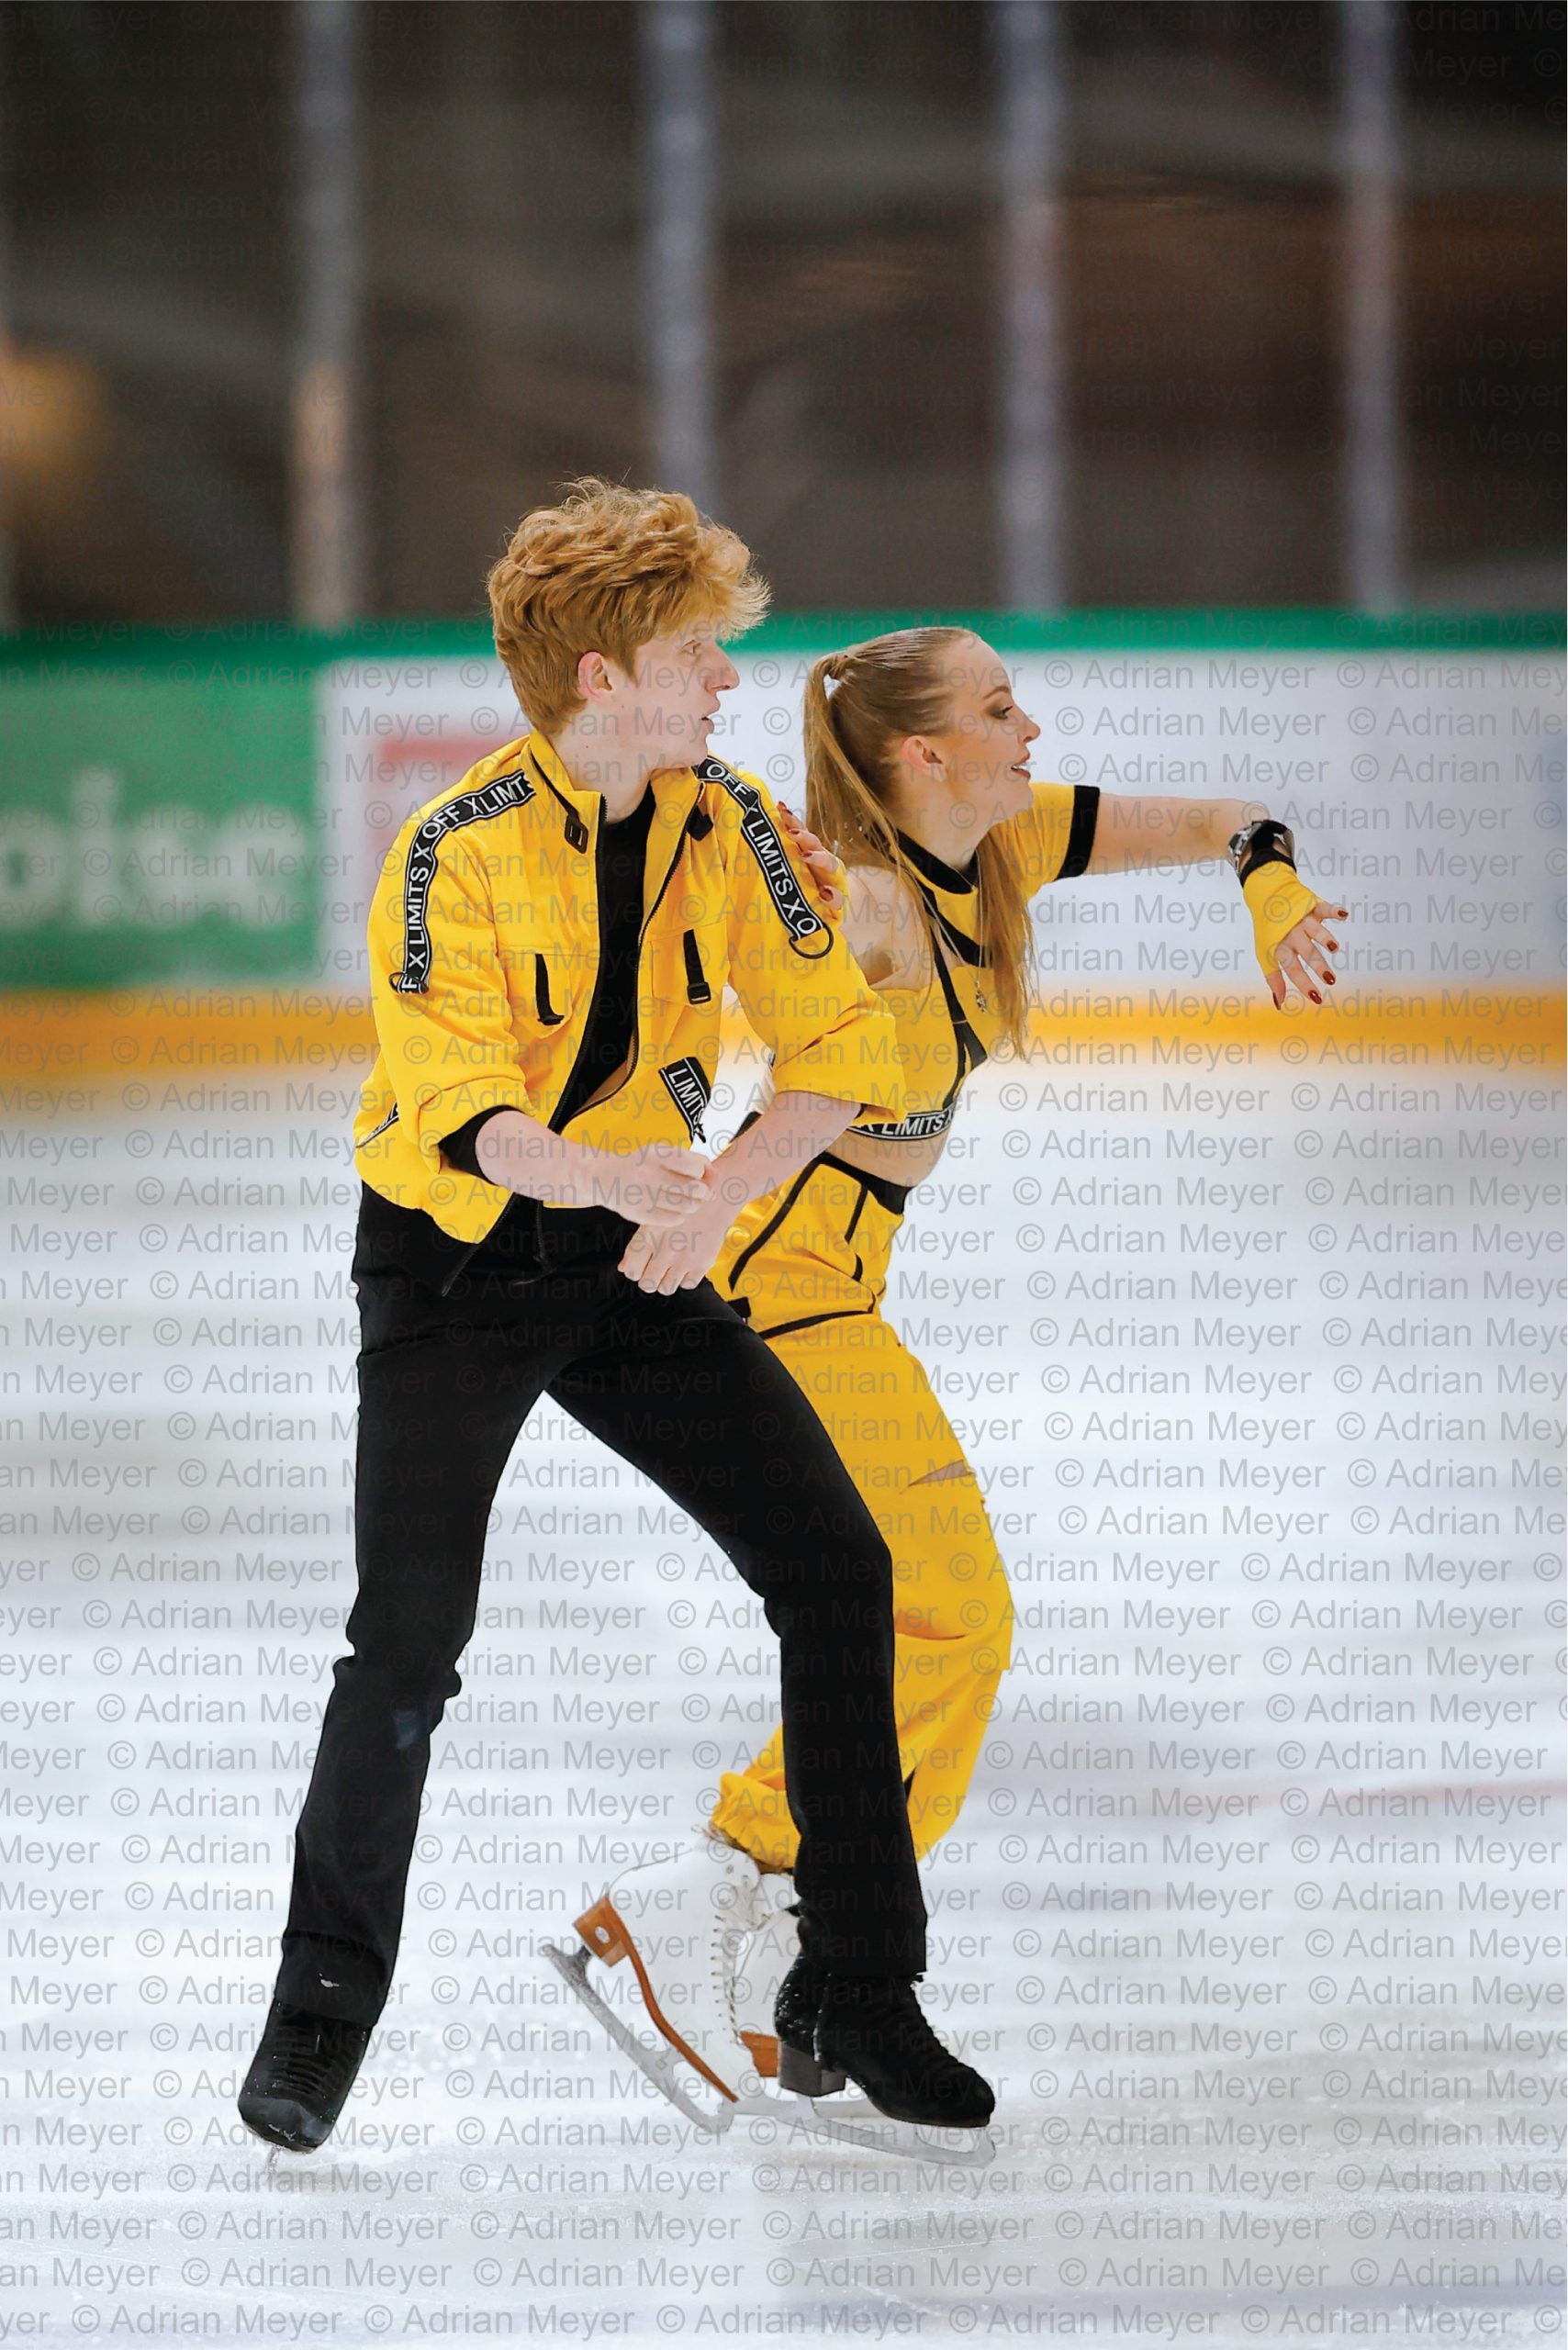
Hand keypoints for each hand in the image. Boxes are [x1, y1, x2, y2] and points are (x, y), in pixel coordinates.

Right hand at [587, 1141, 709, 1225]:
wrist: (604, 1176)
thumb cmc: (641, 1163)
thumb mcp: (663, 1151)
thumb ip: (693, 1159)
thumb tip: (716, 1176)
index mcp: (657, 1153)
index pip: (696, 1168)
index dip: (702, 1174)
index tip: (697, 1175)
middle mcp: (649, 1173)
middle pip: (695, 1189)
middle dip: (702, 1192)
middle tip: (698, 1192)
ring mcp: (643, 1195)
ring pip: (687, 1207)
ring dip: (694, 1205)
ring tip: (688, 1201)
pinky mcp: (640, 1214)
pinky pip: (674, 1220)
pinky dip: (680, 1216)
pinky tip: (674, 1210)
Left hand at [618, 1174, 736, 1293]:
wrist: (715, 1196)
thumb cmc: (680, 1205)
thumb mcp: (654, 1219)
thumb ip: (637, 1245)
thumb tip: (623, 1269)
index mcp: (649, 1236)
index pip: (632, 1272)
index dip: (635, 1271)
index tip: (641, 1266)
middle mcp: (665, 1250)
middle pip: (647, 1284)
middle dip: (649, 1279)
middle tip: (656, 1269)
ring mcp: (684, 1258)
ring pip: (666, 1288)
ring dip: (666, 1280)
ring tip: (671, 1267)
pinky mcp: (703, 1262)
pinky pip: (687, 1284)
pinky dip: (685, 1278)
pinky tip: (687, 1264)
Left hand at [777, 800, 846, 918]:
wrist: (828, 916)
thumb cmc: (803, 893)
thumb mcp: (788, 874)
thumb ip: (776, 861)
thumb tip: (749, 837)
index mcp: (810, 854)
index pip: (801, 833)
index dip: (792, 820)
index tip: (781, 810)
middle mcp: (823, 864)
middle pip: (815, 845)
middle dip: (803, 837)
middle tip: (790, 831)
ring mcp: (833, 882)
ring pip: (831, 866)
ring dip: (819, 858)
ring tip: (806, 856)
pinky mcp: (839, 904)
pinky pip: (839, 900)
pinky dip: (833, 897)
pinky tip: (824, 895)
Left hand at [1268, 900, 1348, 1009]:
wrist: (1267, 896)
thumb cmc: (1269, 931)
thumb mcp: (1265, 954)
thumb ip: (1274, 978)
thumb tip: (1279, 1004)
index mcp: (1281, 948)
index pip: (1293, 969)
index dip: (1304, 984)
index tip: (1317, 998)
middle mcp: (1292, 935)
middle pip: (1307, 952)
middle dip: (1318, 965)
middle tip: (1330, 979)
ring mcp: (1303, 920)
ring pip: (1315, 930)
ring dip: (1325, 937)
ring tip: (1334, 947)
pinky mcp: (1313, 906)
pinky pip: (1324, 908)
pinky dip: (1334, 910)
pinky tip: (1344, 915)